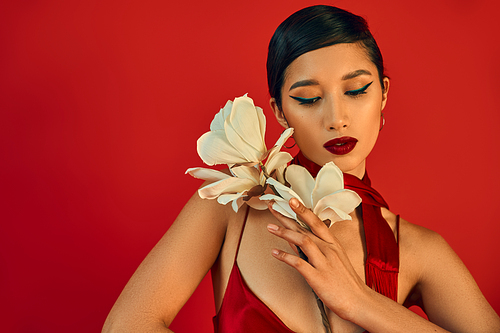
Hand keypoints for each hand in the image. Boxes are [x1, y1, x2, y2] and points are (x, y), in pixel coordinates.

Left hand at [266, 198, 367, 324]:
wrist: (359, 302)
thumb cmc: (347, 282)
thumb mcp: (336, 259)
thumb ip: (319, 248)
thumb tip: (300, 238)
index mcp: (333, 244)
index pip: (317, 222)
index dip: (303, 210)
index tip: (291, 200)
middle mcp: (328, 250)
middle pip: (306, 228)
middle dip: (288, 216)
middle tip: (274, 206)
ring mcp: (323, 263)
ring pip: (303, 241)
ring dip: (285, 232)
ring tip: (270, 227)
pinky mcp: (317, 277)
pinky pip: (298, 263)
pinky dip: (285, 256)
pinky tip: (274, 252)